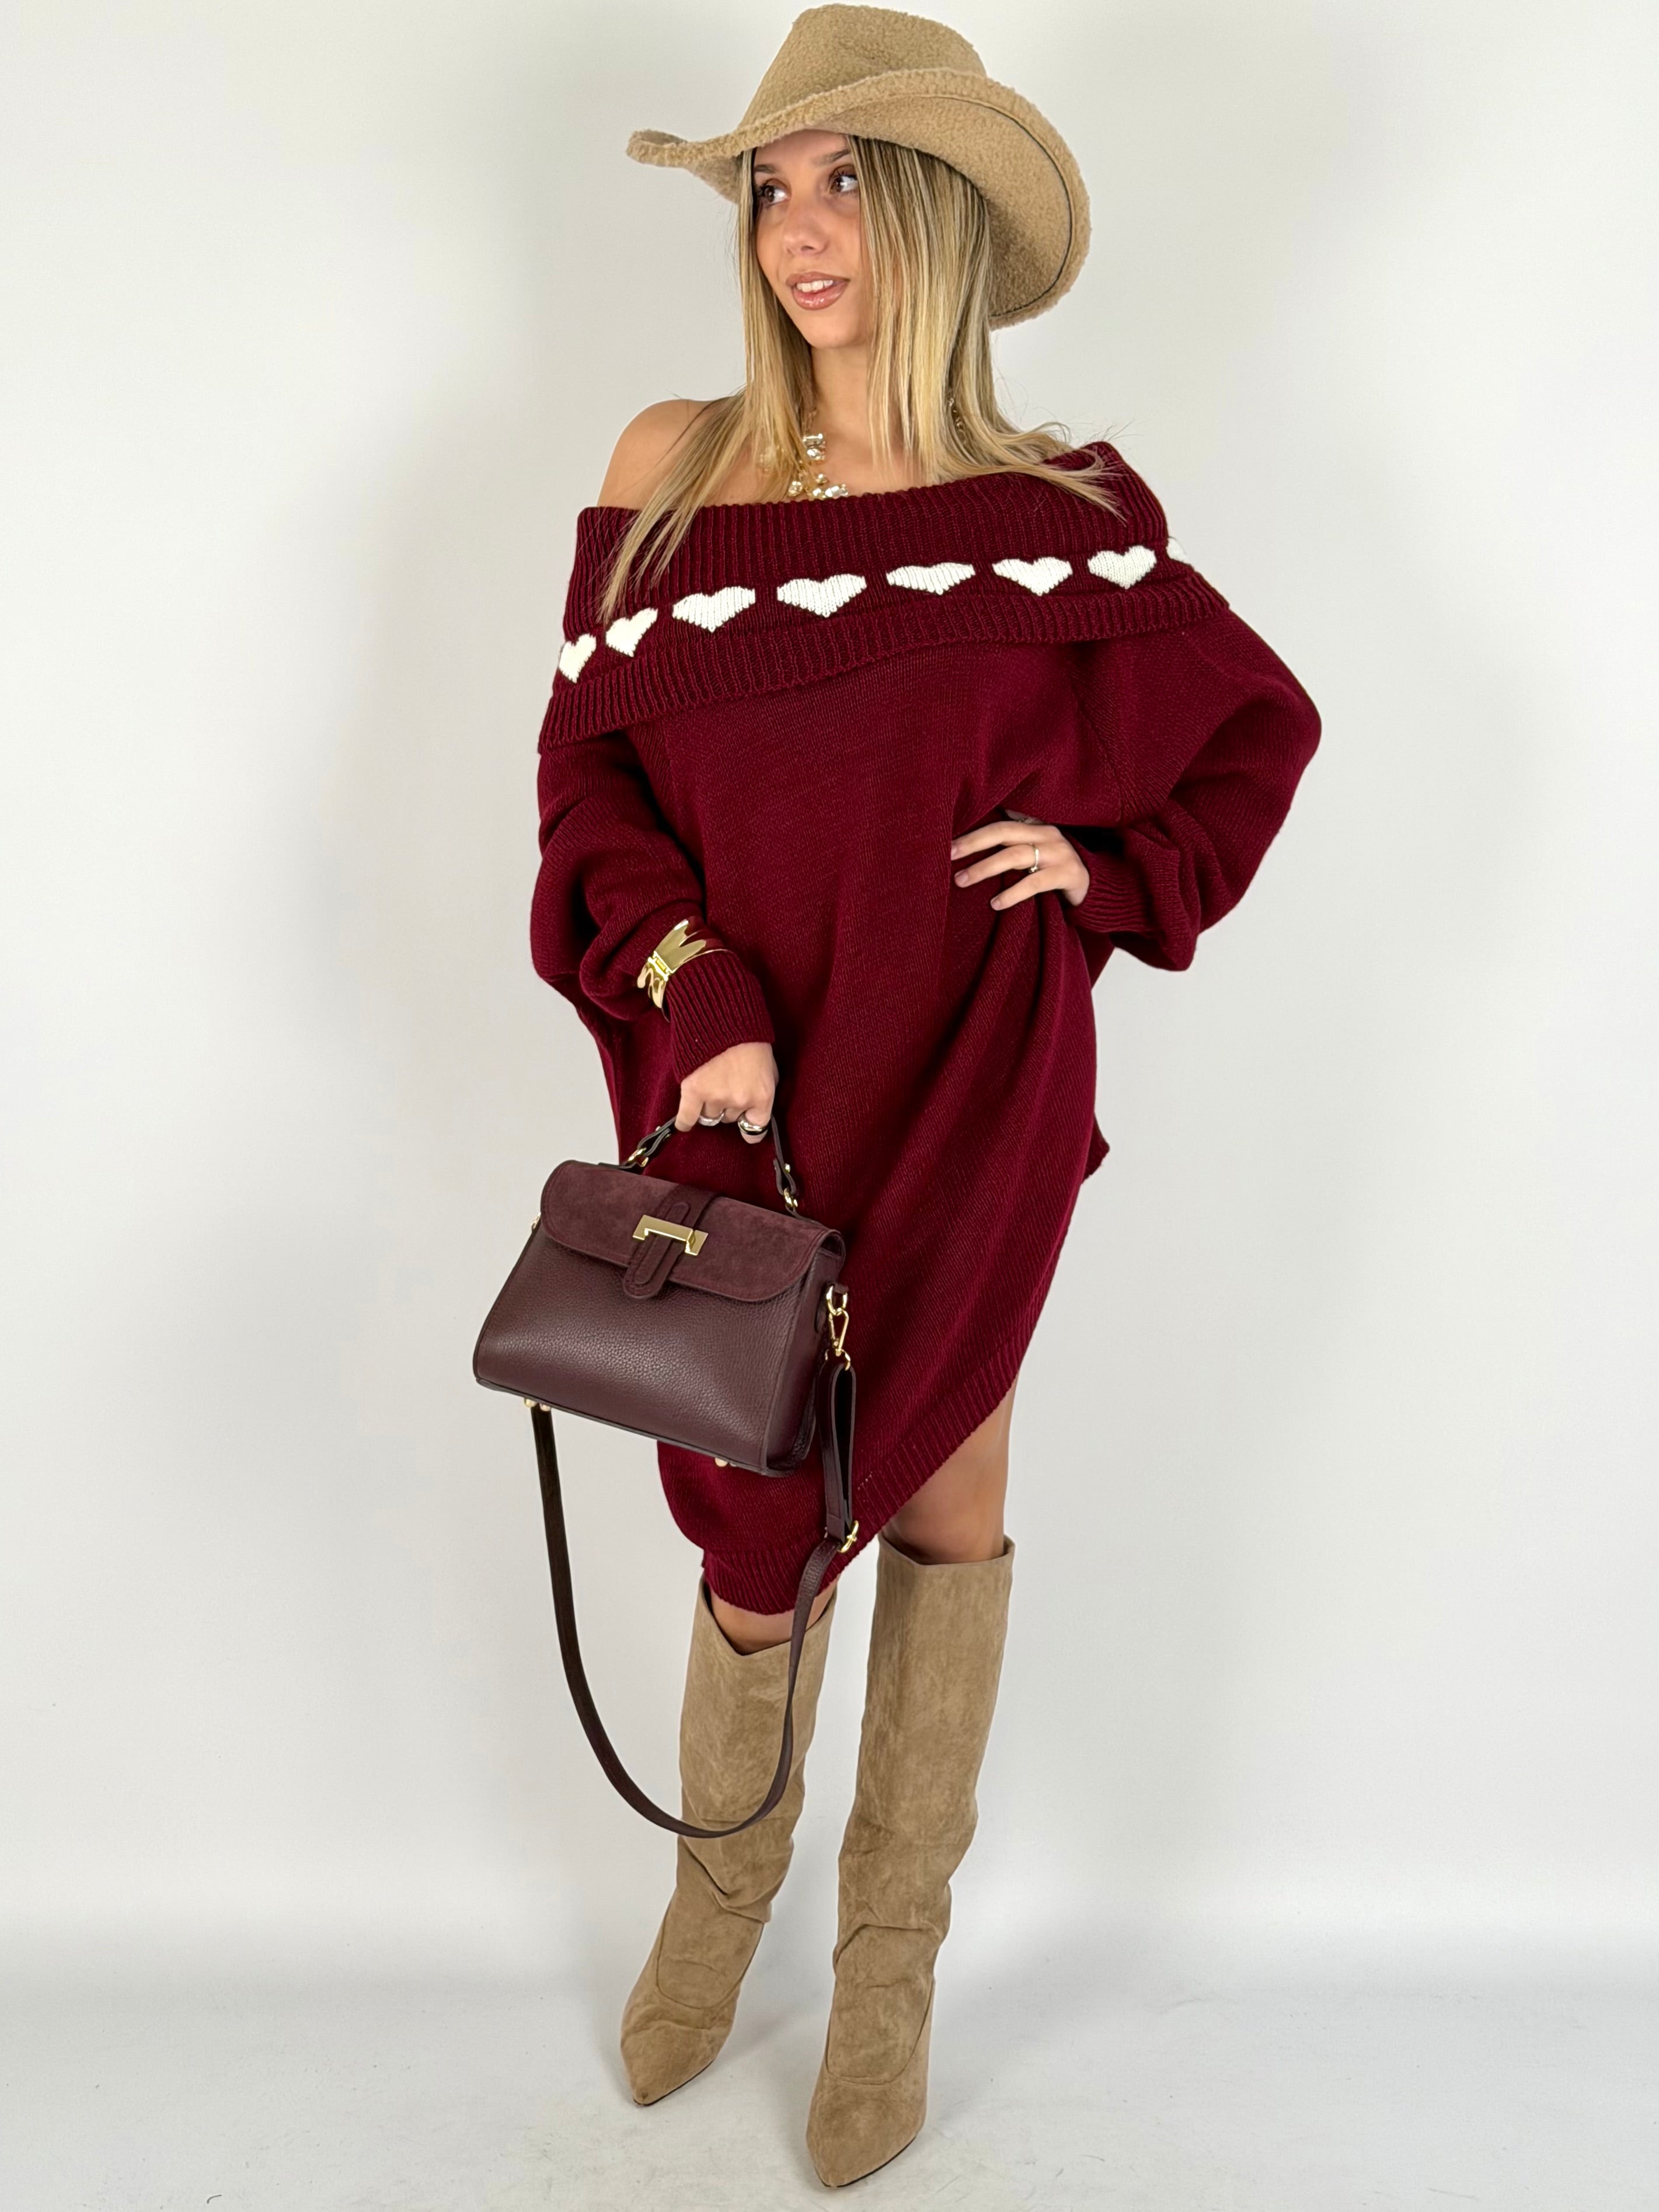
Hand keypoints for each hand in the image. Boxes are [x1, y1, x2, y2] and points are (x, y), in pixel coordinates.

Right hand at [676, 1040, 777, 1141]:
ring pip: (709, 1116)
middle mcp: (739, 1101)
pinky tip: (685, 1122)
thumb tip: (755, 1109)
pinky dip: (685, 1121)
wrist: (725, 1017)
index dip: (748, 1127)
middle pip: (729, 1119)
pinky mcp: (694, 1091)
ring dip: (708, 1105)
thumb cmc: (750, 1039)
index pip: (755, 1130)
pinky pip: (687, 1118)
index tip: (743, 1124)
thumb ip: (763, 1091)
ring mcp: (716, 1097)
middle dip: (727, 1106)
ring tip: (708, 1086)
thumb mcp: (769, 1068)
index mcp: (762, 1097)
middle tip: (725, 1085)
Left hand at [950, 815, 1089, 909]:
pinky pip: (1035, 883)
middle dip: (973, 843)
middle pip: (1003, 833)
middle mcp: (1047, 834)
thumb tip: (979, 833)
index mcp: (1036, 826)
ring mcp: (1058, 853)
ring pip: (1015, 856)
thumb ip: (1013, 840)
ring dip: (985, 868)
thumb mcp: (1036, 849)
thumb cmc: (1055, 869)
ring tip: (961, 880)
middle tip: (948, 854)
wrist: (1094, 887)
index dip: (973, 831)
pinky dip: (1013, 893)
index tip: (947, 841)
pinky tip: (995, 903)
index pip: (1000, 823)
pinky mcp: (1067, 874)